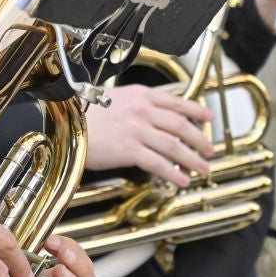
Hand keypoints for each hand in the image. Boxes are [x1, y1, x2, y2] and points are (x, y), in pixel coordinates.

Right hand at [84, 84, 213, 185]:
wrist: (66, 124)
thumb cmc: (85, 113)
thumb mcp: (114, 96)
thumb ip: (137, 103)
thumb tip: (155, 112)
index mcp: (141, 95)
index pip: (177, 102)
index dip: (196, 111)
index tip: (208, 118)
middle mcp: (143, 110)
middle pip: (181, 126)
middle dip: (199, 140)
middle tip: (208, 151)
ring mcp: (137, 130)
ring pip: (174, 146)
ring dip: (192, 159)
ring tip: (202, 169)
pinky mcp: (129, 150)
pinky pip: (159, 164)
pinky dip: (174, 173)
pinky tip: (182, 181)